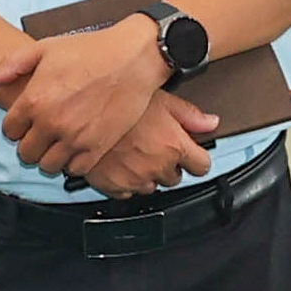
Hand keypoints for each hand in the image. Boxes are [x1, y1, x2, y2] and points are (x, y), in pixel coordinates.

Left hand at [0, 17, 170, 180]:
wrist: (133, 58)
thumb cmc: (90, 50)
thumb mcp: (45, 48)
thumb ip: (12, 64)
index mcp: (34, 101)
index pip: (9, 131)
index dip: (16, 127)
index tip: (26, 122)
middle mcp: (50, 123)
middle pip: (26, 153)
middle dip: (30, 145)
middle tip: (41, 135)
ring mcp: (74, 138)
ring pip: (49, 166)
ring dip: (50, 157)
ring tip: (58, 144)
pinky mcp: (98, 148)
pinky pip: (76, 170)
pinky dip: (73, 163)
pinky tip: (77, 148)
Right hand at [73, 91, 220, 199]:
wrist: (80, 112)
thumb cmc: (117, 100)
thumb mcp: (160, 98)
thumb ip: (189, 114)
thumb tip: (210, 122)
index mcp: (173, 146)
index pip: (202, 166)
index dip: (196, 157)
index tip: (189, 152)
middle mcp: (157, 166)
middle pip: (175, 177)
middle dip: (168, 164)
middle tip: (153, 144)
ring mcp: (135, 179)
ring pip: (151, 186)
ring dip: (147, 173)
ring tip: (133, 151)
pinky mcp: (113, 187)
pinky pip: (127, 192)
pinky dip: (125, 180)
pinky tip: (118, 161)